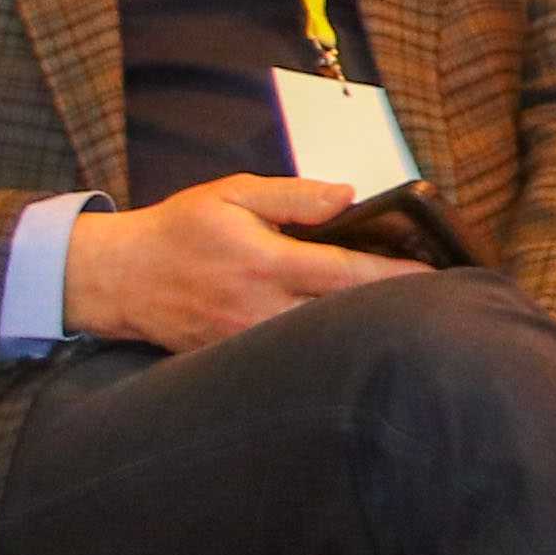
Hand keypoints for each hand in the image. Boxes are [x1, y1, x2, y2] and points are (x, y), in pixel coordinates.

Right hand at [61, 171, 416, 353]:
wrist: (119, 278)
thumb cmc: (179, 229)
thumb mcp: (233, 195)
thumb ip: (293, 197)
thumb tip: (346, 197)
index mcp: (266, 263)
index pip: (346, 274)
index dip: (395, 277)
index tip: (436, 276)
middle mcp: (262, 308)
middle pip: (343, 315)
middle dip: (388, 308)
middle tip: (432, 300)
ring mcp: (250, 340)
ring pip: (321, 341)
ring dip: (358, 330)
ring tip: (397, 317)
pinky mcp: (237, 359)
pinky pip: (291, 355)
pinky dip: (322, 347)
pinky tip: (345, 337)